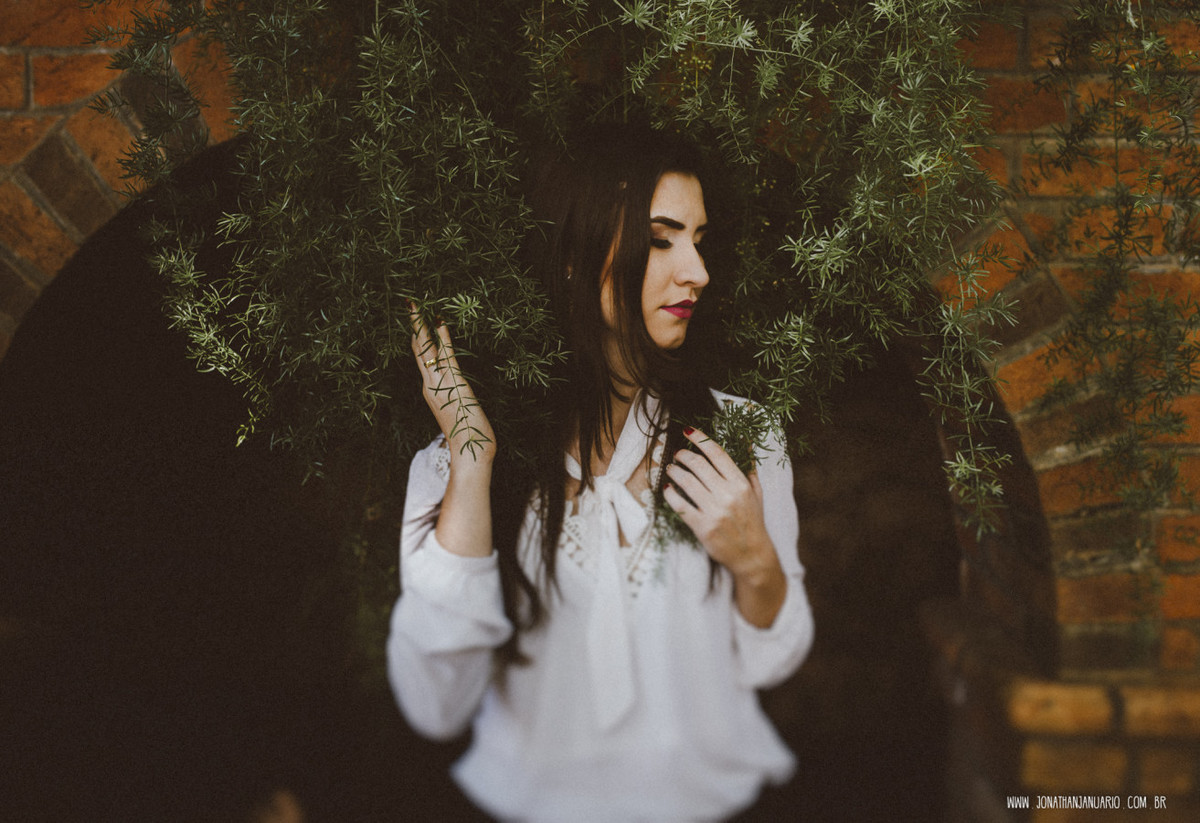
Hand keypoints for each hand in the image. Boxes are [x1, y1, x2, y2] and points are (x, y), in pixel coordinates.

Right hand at [410, 306, 495, 467]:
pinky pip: (446, 357)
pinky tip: (440, 323)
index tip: (414, 318)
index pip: (420, 357)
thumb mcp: (455, 410)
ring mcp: (440, 384)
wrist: (470, 452)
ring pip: (427, 350)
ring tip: (417, 306)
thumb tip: (453, 389)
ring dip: (423, 326)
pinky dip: (443, 339)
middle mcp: (430, 385)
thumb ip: (450, 398)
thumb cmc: (467, 435)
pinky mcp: (455, 385)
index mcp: (430, 390)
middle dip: (414, 325)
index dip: (416, 336)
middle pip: (418, 349)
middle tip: (409, 303)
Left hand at [663, 426, 785, 626]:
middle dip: (684, 455)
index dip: (700, 439)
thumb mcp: (756, 492)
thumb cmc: (753, 520)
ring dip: (674, 471)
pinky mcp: (702, 527)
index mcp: (741, 484)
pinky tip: (668, 488)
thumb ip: (748, 466)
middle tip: (678, 453)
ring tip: (670, 468)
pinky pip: (680, 505)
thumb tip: (745, 440)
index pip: (717, 454)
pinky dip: (671, 494)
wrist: (751, 555)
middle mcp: (728, 495)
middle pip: (698, 465)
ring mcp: (714, 511)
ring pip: (686, 482)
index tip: (688, 431)